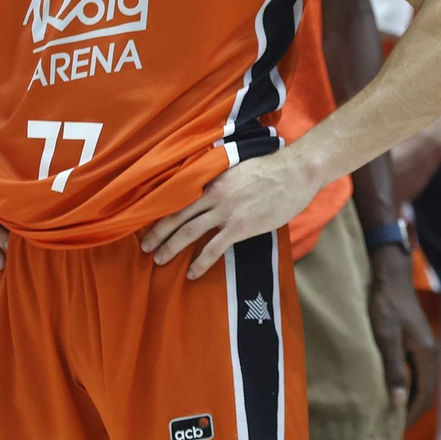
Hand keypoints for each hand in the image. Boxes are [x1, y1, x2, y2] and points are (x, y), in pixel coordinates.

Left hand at [142, 151, 320, 278]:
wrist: (295, 173)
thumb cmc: (272, 168)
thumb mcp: (239, 166)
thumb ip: (222, 177)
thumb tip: (211, 185)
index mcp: (213, 180)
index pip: (179, 196)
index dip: (162, 210)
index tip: (149, 221)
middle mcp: (214, 195)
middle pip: (177, 215)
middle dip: (158, 233)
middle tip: (145, 247)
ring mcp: (226, 212)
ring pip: (188, 231)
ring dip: (171, 247)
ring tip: (159, 260)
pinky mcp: (240, 227)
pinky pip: (214, 248)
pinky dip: (200, 262)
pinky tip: (193, 273)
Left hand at [367, 243, 437, 426]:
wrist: (391, 278)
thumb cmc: (386, 306)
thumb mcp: (386, 337)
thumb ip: (394, 369)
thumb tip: (399, 403)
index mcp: (426, 354)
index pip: (425, 395)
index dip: (411, 415)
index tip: (395, 432)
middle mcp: (431, 354)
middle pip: (427, 392)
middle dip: (411, 412)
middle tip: (391, 430)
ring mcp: (425, 349)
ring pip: (422, 383)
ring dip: (409, 400)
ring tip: (391, 416)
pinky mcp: (417, 344)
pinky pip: (417, 373)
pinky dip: (408, 387)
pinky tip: (394, 392)